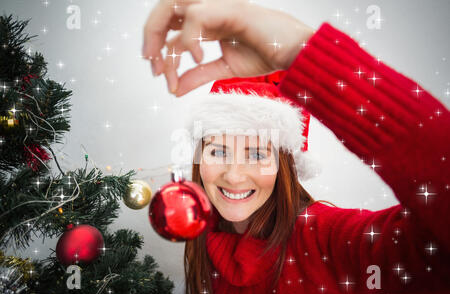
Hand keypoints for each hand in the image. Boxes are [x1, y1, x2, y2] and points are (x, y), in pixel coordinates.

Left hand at [142, 0, 313, 96]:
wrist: (293, 52)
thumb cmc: (266, 53)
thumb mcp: (224, 69)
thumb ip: (198, 76)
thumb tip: (174, 89)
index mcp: (207, 22)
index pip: (172, 28)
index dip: (160, 50)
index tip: (160, 76)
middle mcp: (208, 10)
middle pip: (165, 10)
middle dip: (151, 35)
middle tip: (152, 64)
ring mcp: (218, 5)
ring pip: (173, 6)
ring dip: (160, 34)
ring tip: (163, 63)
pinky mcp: (228, 8)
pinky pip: (197, 17)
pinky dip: (189, 39)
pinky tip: (196, 58)